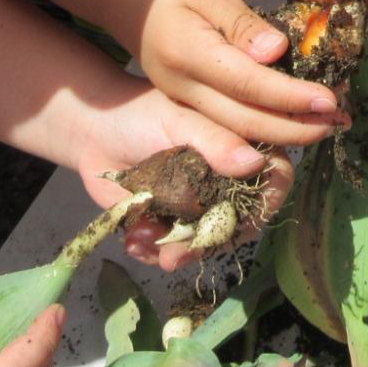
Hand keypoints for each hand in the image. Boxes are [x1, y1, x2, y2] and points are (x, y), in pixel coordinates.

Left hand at [73, 81, 293, 271]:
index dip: (268, 199)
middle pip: (241, 221)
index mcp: (240, 148)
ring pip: (206, 242)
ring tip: (150, 247)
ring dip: (181, 252)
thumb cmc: (142, 114)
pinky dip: (155, 251)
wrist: (94, 132)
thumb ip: (215, 140)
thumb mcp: (180, 120)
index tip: (248, 218)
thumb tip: (255, 163)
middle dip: (213, 240)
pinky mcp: (171, 224)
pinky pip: (172, 249)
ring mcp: (199, 207)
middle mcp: (226, 182)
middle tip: (181, 251)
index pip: (274, 176)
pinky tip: (135, 239)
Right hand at [115, 0, 343, 147]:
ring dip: (282, 133)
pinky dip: (260, 126)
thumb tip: (277, 52)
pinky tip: (288, 121)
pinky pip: (225, 122)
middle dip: (295, 128)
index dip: (293, 98)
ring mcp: (180, 98)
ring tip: (323, 126)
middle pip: (245, 121)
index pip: (250, 86)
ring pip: (235, 128)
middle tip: (339, 122)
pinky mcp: (183, 100)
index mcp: (189, 55)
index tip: (331, 101)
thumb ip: (240, 22)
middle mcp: (182, 88)